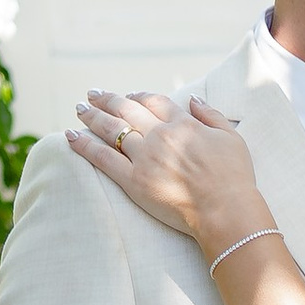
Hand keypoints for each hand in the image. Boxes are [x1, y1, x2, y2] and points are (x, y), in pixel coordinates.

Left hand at [69, 90, 262, 248]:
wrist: (225, 211)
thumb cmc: (234, 178)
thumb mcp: (232, 138)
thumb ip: (211, 115)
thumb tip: (193, 99)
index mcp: (183, 124)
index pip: (154, 102)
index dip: (138, 97)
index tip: (127, 96)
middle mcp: (160, 135)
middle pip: (127, 110)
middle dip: (107, 100)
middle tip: (92, 94)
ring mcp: (145, 157)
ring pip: (111, 130)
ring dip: (92, 116)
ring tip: (79, 109)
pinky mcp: (134, 181)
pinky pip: (102, 158)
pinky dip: (84, 145)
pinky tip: (70, 135)